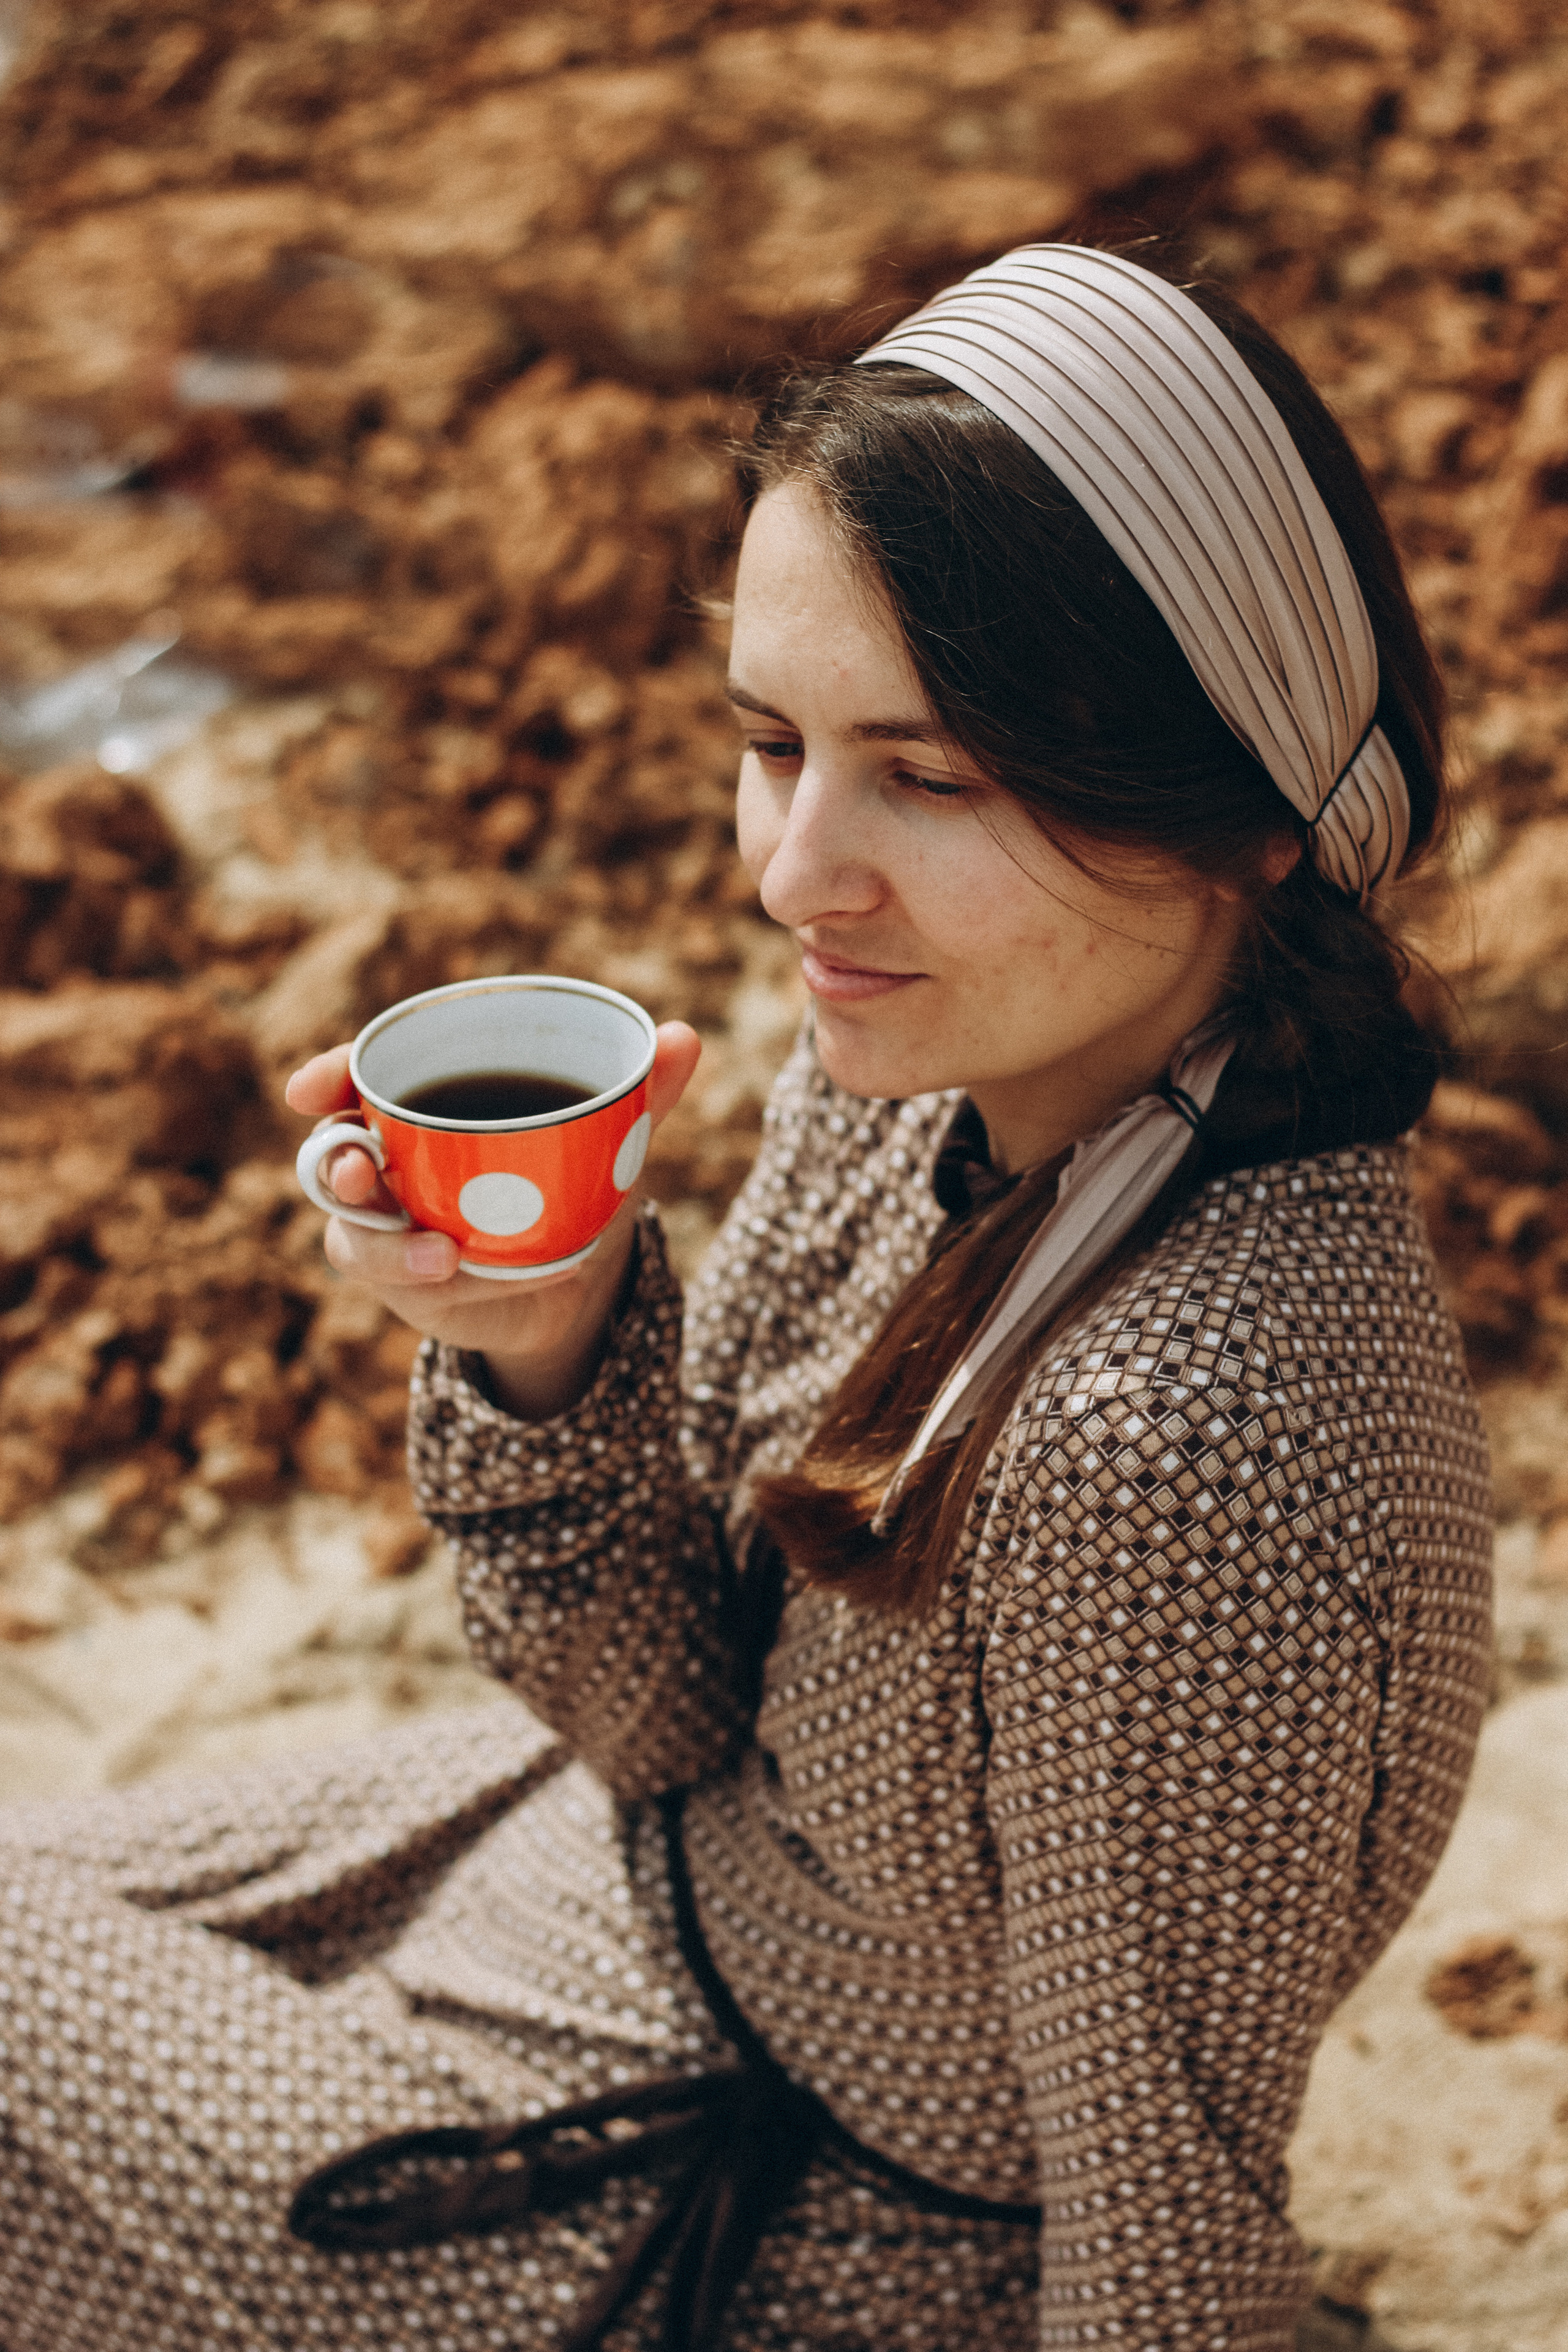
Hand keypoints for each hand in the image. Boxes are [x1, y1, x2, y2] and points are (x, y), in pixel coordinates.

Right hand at [284, 1023, 701, 1420]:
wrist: (572, 1271)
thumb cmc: (566, 1177)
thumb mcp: (605, 1135)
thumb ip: (642, 1092)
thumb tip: (684, 1038)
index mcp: (418, 1104)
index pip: (354, 1079)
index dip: (327, 1076)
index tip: (308, 1086)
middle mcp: (384, 1163)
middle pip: (333, 1156)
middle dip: (335, 1163)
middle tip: (356, 1168)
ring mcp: (387, 1228)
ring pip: (359, 1233)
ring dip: (391, 1243)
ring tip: (439, 1252)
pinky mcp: (406, 1283)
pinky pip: (408, 1283)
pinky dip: (448, 1279)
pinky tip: (477, 1272)